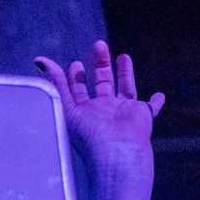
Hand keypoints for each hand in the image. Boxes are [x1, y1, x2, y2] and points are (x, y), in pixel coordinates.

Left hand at [35, 41, 163, 199]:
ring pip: (125, 88)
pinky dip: (156, 102)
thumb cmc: (89, 136)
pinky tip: (159, 95)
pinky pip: (151, 107)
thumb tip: (40, 60)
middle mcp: (104, 111)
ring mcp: (123, 113)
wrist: (117, 154)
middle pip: (102, 84)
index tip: (75, 65)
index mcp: (84, 111)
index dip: (75, 77)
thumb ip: (56, 83)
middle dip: (100, 65)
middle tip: (98, 46)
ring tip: (123, 56)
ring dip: (125, 73)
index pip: (78, 91)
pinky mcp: (142, 115)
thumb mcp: (65, 106)